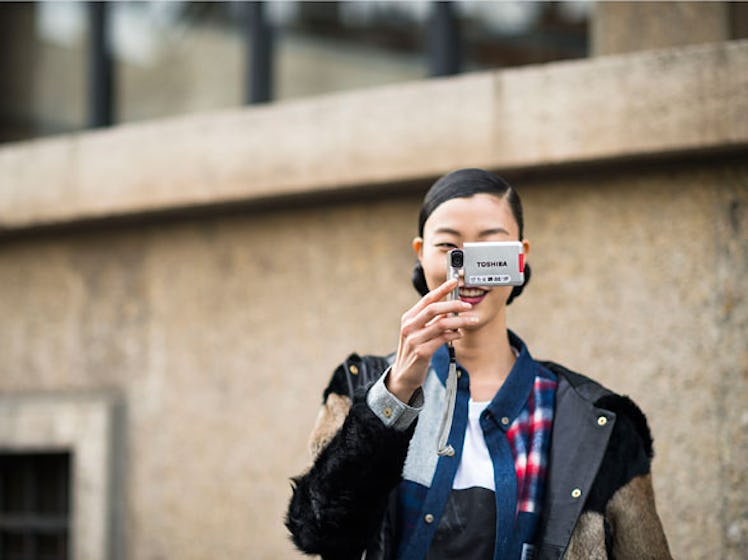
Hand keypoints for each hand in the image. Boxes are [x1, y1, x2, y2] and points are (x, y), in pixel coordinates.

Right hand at [387, 278, 476, 402]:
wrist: (403, 375)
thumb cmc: (414, 350)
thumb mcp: (418, 332)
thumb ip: (431, 320)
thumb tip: (451, 308)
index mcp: (408, 318)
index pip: (427, 299)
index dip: (442, 289)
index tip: (454, 281)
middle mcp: (409, 326)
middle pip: (434, 309)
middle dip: (453, 305)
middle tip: (468, 305)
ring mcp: (414, 339)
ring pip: (441, 324)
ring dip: (459, 321)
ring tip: (472, 321)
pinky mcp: (421, 352)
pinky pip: (442, 339)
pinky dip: (454, 334)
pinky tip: (460, 334)